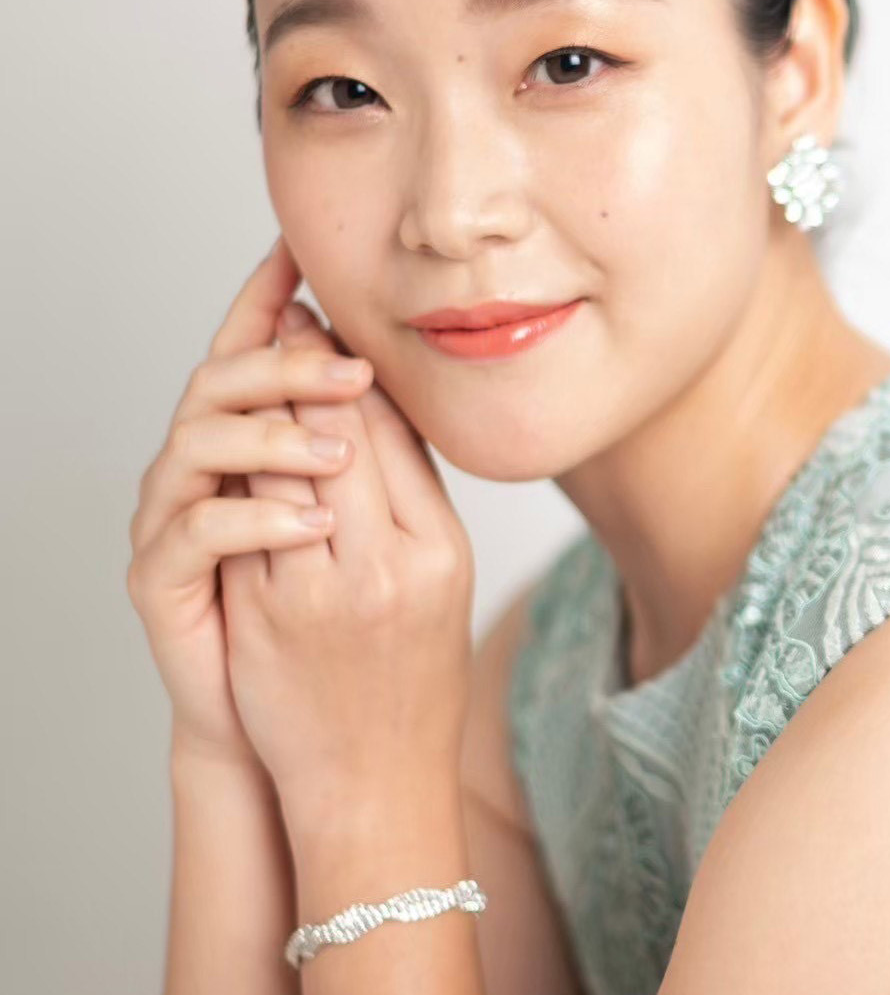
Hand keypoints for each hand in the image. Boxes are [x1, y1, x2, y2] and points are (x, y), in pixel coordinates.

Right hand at [125, 237, 371, 765]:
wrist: (286, 717)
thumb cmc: (323, 612)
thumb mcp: (354, 514)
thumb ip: (358, 440)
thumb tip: (393, 365)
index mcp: (241, 436)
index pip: (248, 347)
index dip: (268, 296)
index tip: (301, 249)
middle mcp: (196, 464)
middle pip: (222, 381)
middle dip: (289, 366)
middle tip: (358, 366)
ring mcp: (170, 516)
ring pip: (199, 441)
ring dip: (273, 437)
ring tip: (340, 455)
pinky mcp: (158, 576)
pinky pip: (197, 529)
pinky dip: (257, 517)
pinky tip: (315, 522)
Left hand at [217, 297, 475, 830]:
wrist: (373, 778)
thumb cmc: (415, 673)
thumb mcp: (444, 575)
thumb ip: (415, 492)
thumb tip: (381, 404)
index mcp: (437, 548)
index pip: (393, 430)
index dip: (357, 369)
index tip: (335, 326)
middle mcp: (383, 565)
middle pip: (338, 431)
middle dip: (309, 367)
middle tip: (292, 319)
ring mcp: (318, 590)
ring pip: (284, 462)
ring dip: (269, 405)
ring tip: (262, 362)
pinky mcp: (264, 613)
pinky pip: (247, 516)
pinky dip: (241, 467)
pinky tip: (238, 435)